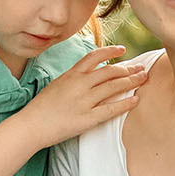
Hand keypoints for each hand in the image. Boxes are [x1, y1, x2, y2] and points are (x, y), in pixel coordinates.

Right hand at [24, 43, 152, 150]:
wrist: (30, 126)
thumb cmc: (41, 107)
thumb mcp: (57, 84)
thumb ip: (74, 78)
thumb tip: (90, 74)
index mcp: (71, 74)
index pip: (95, 56)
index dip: (111, 51)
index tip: (123, 50)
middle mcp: (79, 84)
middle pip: (110, 72)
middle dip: (128, 69)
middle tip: (141, 69)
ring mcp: (84, 101)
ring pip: (113, 87)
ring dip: (131, 82)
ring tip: (143, 80)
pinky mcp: (87, 118)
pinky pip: (111, 109)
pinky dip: (125, 103)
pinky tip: (135, 100)